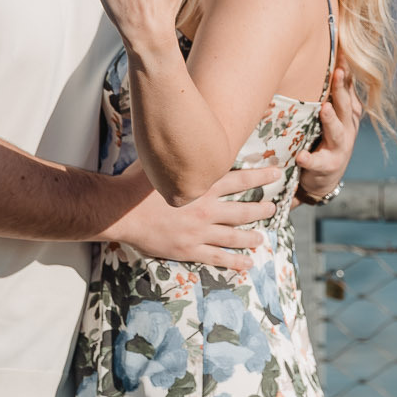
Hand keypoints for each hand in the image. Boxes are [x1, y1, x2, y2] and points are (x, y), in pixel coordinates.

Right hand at [110, 163, 278, 269]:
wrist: (120, 210)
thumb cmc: (137, 183)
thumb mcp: (164, 161)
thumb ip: (180, 153)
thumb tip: (186, 133)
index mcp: (202, 186)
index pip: (240, 179)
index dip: (260, 176)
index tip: (276, 173)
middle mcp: (205, 208)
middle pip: (242, 210)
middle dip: (261, 209)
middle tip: (273, 208)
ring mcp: (199, 231)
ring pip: (234, 235)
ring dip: (251, 236)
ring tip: (262, 238)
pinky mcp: (189, 249)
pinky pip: (217, 257)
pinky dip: (234, 261)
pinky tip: (247, 263)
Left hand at [296, 63, 359, 202]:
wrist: (326, 178)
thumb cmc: (325, 137)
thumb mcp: (332, 114)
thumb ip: (330, 92)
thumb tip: (325, 58)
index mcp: (347, 112)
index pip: (348, 87)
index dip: (345, 70)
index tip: (342, 49)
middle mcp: (347, 127)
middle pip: (344, 105)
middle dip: (341, 88)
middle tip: (337, 71)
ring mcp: (340, 147)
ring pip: (336, 131)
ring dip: (330, 120)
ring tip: (324, 109)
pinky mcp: (328, 166)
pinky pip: (318, 162)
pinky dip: (310, 159)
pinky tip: (301, 156)